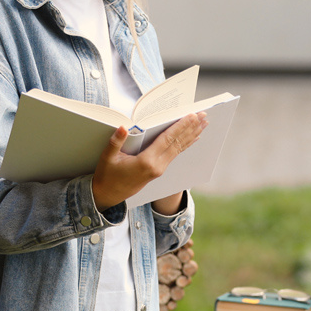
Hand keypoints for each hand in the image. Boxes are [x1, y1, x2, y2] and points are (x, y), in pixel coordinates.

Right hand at [92, 112, 207, 211]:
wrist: (107, 195)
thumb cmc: (106, 176)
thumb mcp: (107, 157)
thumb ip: (116, 141)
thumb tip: (123, 127)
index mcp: (146, 161)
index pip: (167, 139)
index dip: (180, 126)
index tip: (191, 116)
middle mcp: (157, 166)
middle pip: (178, 142)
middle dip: (191, 128)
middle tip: (203, 115)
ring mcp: (160, 169)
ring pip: (179, 148)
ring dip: (192, 135)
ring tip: (203, 124)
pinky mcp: (159, 171)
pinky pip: (175, 154)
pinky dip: (185, 144)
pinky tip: (194, 138)